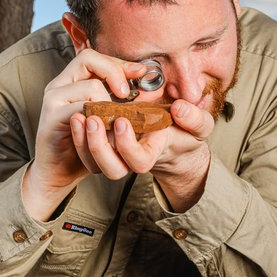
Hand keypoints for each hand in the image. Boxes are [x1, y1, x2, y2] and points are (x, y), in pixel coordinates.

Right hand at [22, 49, 146, 220]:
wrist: (57, 171)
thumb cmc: (83, 143)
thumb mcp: (103, 116)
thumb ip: (115, 98)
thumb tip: (144, 83)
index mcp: (69, 80)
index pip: (92, 55)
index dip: (117, 62)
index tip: (140, 72)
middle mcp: (58, 85)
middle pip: (89, 60)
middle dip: (116, 75)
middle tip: (129, 96)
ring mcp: (52, 99)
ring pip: (91, 87)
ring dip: (112, 104)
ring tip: (118, 121)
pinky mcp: (51, 118)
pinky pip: (82, 110)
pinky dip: (101, 120)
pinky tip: (108, 131)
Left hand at [72, 98, 213, 212]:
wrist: (174, 139)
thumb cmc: (186, 131)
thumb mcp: (199, 125)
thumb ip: (195, 118)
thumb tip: (179, 108)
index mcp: (155, 153)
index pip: (139, 161)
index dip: (128, 146)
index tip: (122, 121)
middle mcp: (133, 159)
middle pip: (112, 168)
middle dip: (100, 146)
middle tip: (93, 120)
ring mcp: (118, 155)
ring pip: (96, 162)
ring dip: (84, 141)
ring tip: (80, 116)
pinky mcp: (106, 147)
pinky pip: (87, 151)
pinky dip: (79, 136)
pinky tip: (76, 115)